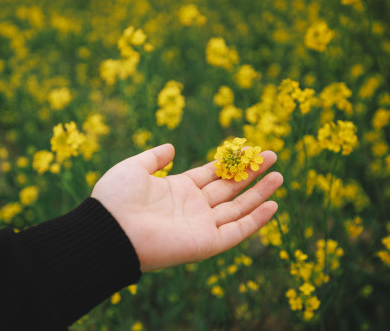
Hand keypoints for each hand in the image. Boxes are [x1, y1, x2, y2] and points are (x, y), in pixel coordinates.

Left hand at [91, 144, 282, 271]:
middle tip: (273, 156)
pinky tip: (273, 205)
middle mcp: (192, 207)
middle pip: (229, 188)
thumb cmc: (116, 198)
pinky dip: (255, 220)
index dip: (231, 162)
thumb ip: (154, 158)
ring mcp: (200, 225)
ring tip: (280, 176)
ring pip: (238, 208)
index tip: (251, 148)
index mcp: (177, 189)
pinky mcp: (206, 243)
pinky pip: (236, 231)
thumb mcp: (134, 168)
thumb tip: (171, 147)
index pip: (212, 174)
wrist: (109, 229)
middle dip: (251, 173)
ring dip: (259, 193)